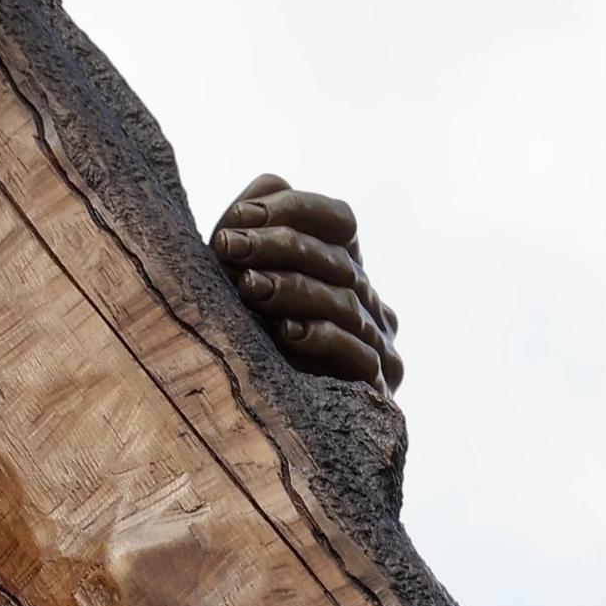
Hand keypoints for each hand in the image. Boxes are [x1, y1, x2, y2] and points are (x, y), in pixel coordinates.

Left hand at [211, 174, 402, 394]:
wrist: (245, 422)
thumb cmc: (238, 336)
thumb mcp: (237, 272)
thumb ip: (253, 218)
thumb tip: (272, 183)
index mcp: (344, 266)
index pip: (341, 220)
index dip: (295, 210)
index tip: (239, 218)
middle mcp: (367, 300)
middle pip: (338, 259)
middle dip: (278, 247)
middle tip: (228, 246)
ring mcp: (377, 343)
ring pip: (345, 303)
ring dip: (294, 289)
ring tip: (249, 287)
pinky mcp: (374, 388)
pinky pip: (359, 355)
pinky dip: (323, 339)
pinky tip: (286, 332)